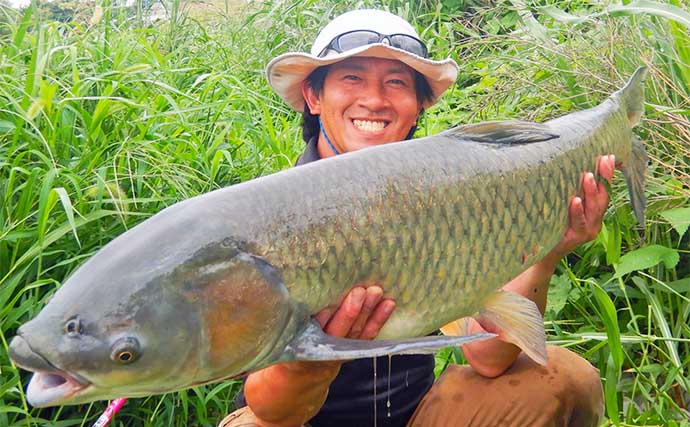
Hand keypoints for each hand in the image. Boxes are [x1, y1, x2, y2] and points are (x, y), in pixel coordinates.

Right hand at [244, 286, 394, 426]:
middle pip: (337, 331)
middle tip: (360, 291)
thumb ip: (279, 328)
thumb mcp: (273, 349)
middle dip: (350, 312)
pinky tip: (389, 304)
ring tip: (378, 292)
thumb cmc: (278, 360)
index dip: (322, 318)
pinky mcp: (350, 351)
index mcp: (298, 352)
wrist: (291, 393)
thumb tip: (275, 295)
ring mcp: (338, 354)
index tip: (329, 301)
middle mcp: (321, 354)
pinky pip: (366, 337)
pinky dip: (378, 320)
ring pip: (356, 332)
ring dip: (368, 312)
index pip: (311, 333)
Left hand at [552, 155, 614, 257]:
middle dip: (604, 178)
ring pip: (593, 210)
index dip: (608, 175)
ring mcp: (586, 232)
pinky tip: (575, 200)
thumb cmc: (553, 226)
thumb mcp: (564, 207)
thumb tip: (567, 165)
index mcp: (594, 214)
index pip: (605, 191)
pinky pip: (578, 223)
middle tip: (602, 160)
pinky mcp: (574, 239)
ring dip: (591, 191)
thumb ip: (570, 192)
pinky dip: (577, 211)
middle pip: (603, 198)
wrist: (542, 253)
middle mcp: (594, 222)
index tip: (609, 156)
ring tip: (588, 175)